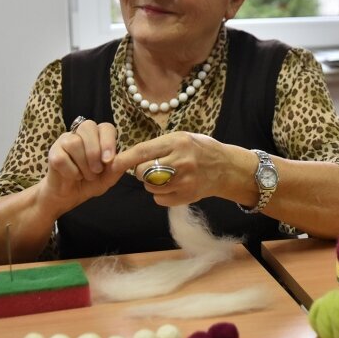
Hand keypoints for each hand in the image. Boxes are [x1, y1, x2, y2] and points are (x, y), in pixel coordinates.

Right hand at [36, 119, 122, 214]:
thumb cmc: (91, 182)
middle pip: (88, 127)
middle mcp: (81, 134)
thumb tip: (138, 155)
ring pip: (74, 142)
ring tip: (85, 175)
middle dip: (94, 152)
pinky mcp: (53, 152)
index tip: (109, 160)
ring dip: (83, 164)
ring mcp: (65, 140)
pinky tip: (73, 176)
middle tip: (96, 171)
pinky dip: (71, 171)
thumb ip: (121, 164)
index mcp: (98, 136)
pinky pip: (62, 157)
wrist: (70, 196)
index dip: (108, 142)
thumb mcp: (111, 175)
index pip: (106, 127)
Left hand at [113, 131, 236, 206]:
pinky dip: (161, 194)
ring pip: (150, 187)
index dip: (125, 158)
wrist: (226, 168)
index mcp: (177, 142)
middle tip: (150, 168)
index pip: (144, 151)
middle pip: (144, 172)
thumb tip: (129, 156)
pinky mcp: (186, 196)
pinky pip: (159, 199)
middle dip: (141, 171)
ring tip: (165, 175)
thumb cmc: (199, 149)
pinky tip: (173, 186)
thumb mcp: (181, 138)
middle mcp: (181, 161)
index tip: (112, 163)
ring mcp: (185, 181)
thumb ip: (159, 146)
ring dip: (151, 183)